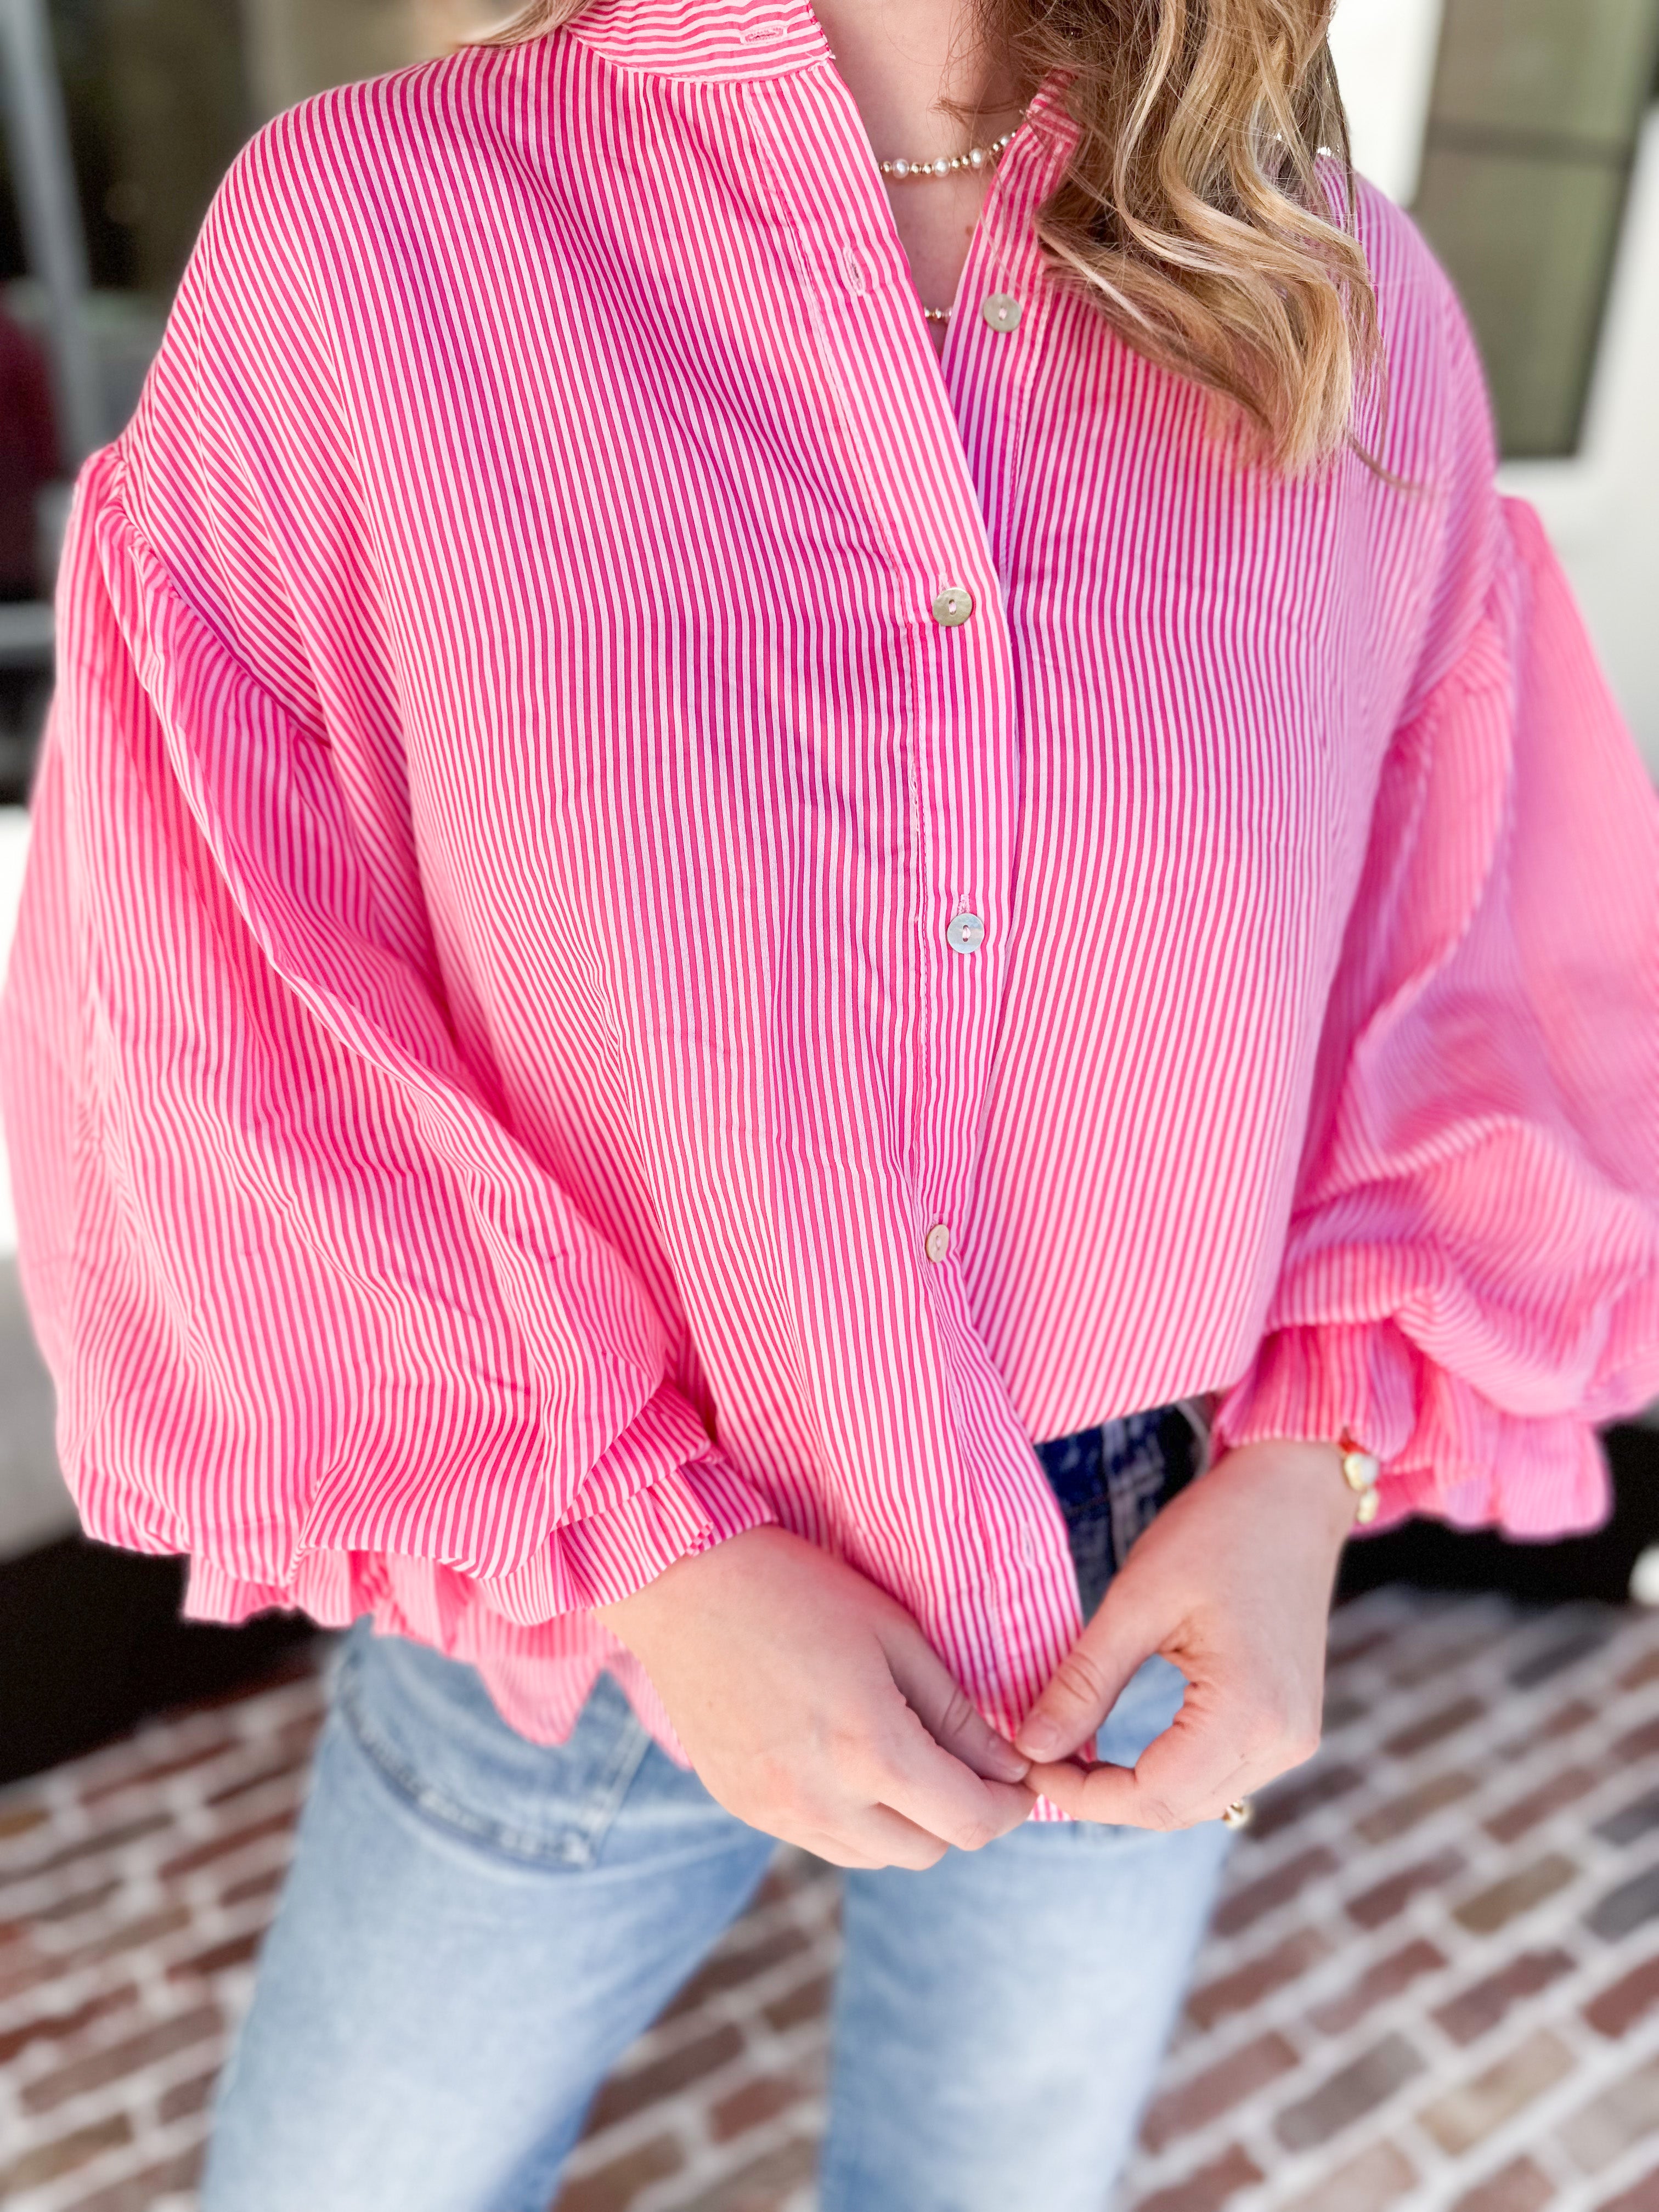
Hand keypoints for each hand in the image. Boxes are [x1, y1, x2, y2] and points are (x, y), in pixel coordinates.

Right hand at [596, 1526, 1034, 1868]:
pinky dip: (851, 1819)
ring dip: (905, 1824)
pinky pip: (820, 1840)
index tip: (1020, 1778)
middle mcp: (820, 1798)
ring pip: (873, 1856)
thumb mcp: (894, 1634)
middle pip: (926, 1851)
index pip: (968, 1823)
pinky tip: (845, 1762)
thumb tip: (1009, 1767)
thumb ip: (956, 1713)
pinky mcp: (740, 1806)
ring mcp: (773, 1810)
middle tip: (969, 1765)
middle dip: (961, 1815)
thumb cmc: (797, 1589)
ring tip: (906, 1761)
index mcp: (869, 1749)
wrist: (682, 1583)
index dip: (1010, 1807)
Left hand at [1014, 1439, 1357, 1826]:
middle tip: (1039, 1759)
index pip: (1153, 1796)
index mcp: (1249, 1712)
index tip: (1027, 1766)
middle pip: (1175, 1810)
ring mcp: (1294, 1738)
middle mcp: (1283, 1741)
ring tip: (1070, 1753)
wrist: (1292, 1496)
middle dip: (1101, 1797)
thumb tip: (1030, 1748)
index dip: (1081, 1796)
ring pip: (1197, 1802)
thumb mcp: (1136, 1601)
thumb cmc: (1217, 1532)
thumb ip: (1084, 1681)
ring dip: (1132, 1789)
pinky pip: (1220, 1776)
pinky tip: (1121, 1749)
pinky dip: (1167, 1772)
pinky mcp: (1290, 1726)